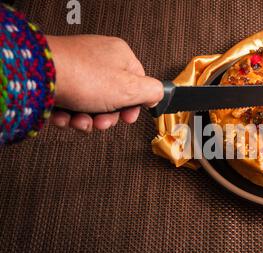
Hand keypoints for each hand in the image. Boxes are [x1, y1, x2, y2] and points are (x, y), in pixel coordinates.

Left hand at [46, 35, 162, 131]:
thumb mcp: (130, 89)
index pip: (137, 83)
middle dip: (107, 117)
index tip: (128, 119)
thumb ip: (152, 92)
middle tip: (101, 122)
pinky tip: (64, 117)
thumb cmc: (84, 78)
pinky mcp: (59, 80)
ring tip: (79, 121)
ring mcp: (77, 69)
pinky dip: (68, 115)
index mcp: (119, 55)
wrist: (39, 77)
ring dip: (86, 120)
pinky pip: (71, 103)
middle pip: (113, 97)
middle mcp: (98, 59)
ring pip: (91, 104)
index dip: (133, 106)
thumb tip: (159, 94)